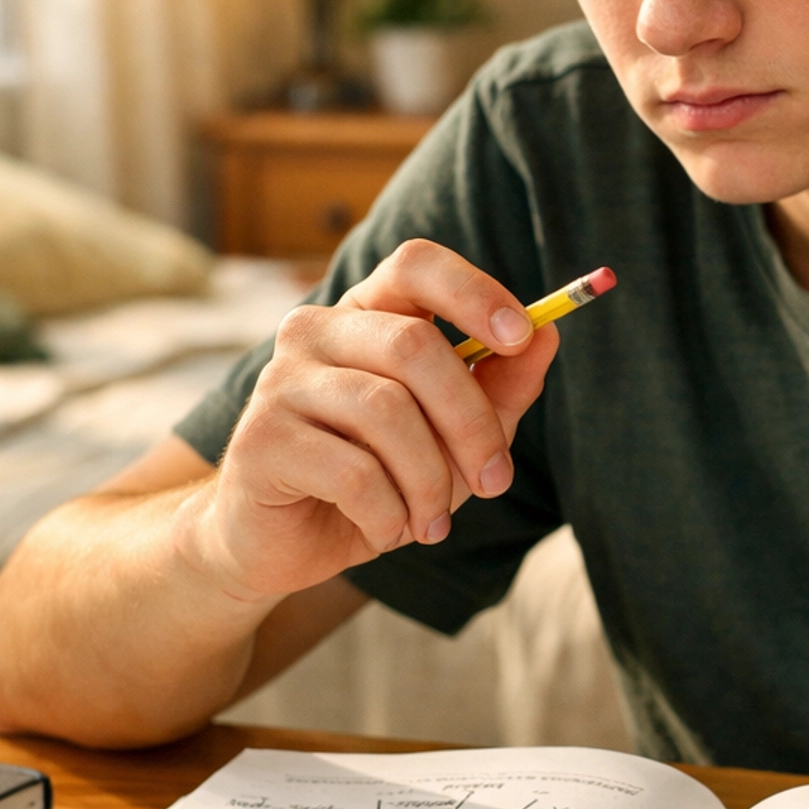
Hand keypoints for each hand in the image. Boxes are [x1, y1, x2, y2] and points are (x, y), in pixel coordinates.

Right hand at [176, 240, 558, 606]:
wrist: (281, 543)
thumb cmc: (374, 480)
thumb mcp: (452, 437)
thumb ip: (499, 387)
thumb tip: (548, 335)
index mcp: (365, 314)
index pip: (416, 264)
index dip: (474, 291)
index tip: (522, 337)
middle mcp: (315, 330)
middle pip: (415, 345)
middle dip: (471, 422)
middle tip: (495, 481)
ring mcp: (281, 380)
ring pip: (388, 412)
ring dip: (430, 482)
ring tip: (431, 522)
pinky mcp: (260, 439)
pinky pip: (353, 472)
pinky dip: (389, 514)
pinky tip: (387, 531)